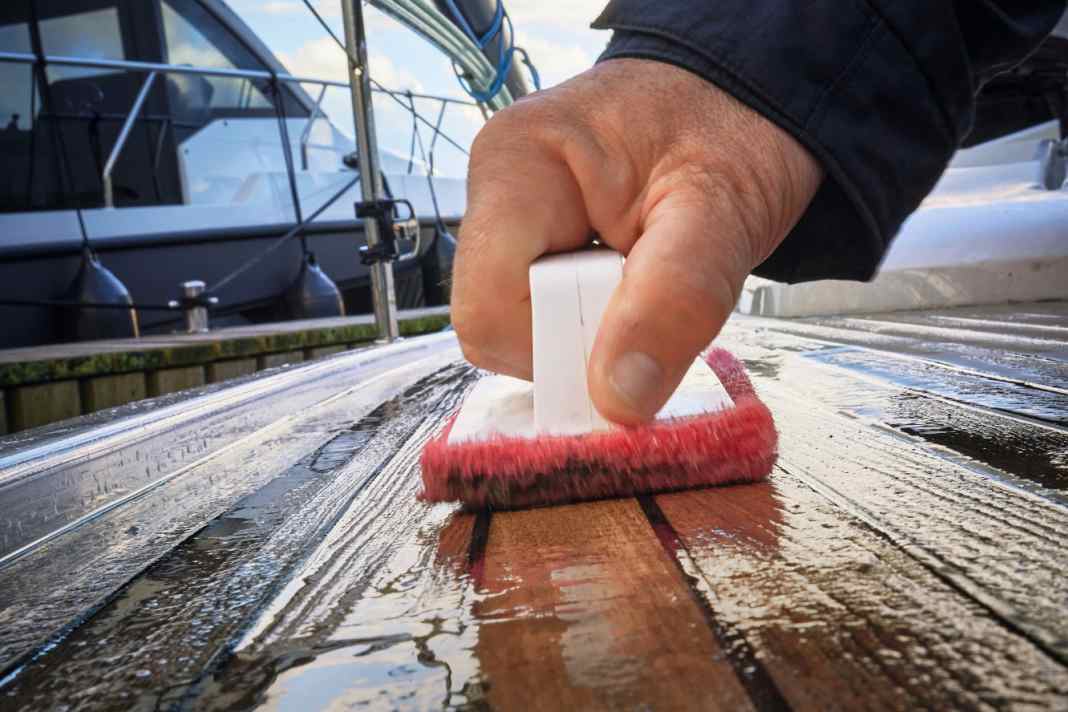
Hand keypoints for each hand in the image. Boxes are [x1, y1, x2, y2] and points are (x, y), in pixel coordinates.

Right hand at [452, 59, 821, 423]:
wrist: (738, 102)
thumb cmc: (731, 132)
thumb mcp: (724, 212)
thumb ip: (677, 299)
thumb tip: (619, 399)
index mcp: (517, 164)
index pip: (488, 312)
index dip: (559, 350)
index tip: (635, 340)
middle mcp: (494, 192)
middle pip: (499, 329)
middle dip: (583, 339)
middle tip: (653, 299)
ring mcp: (508, 222)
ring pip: (519, 333)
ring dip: (593, 335)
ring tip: (647, 285)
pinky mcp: (529, 247)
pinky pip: (540, 320)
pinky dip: (595, 327)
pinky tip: (631, 289)